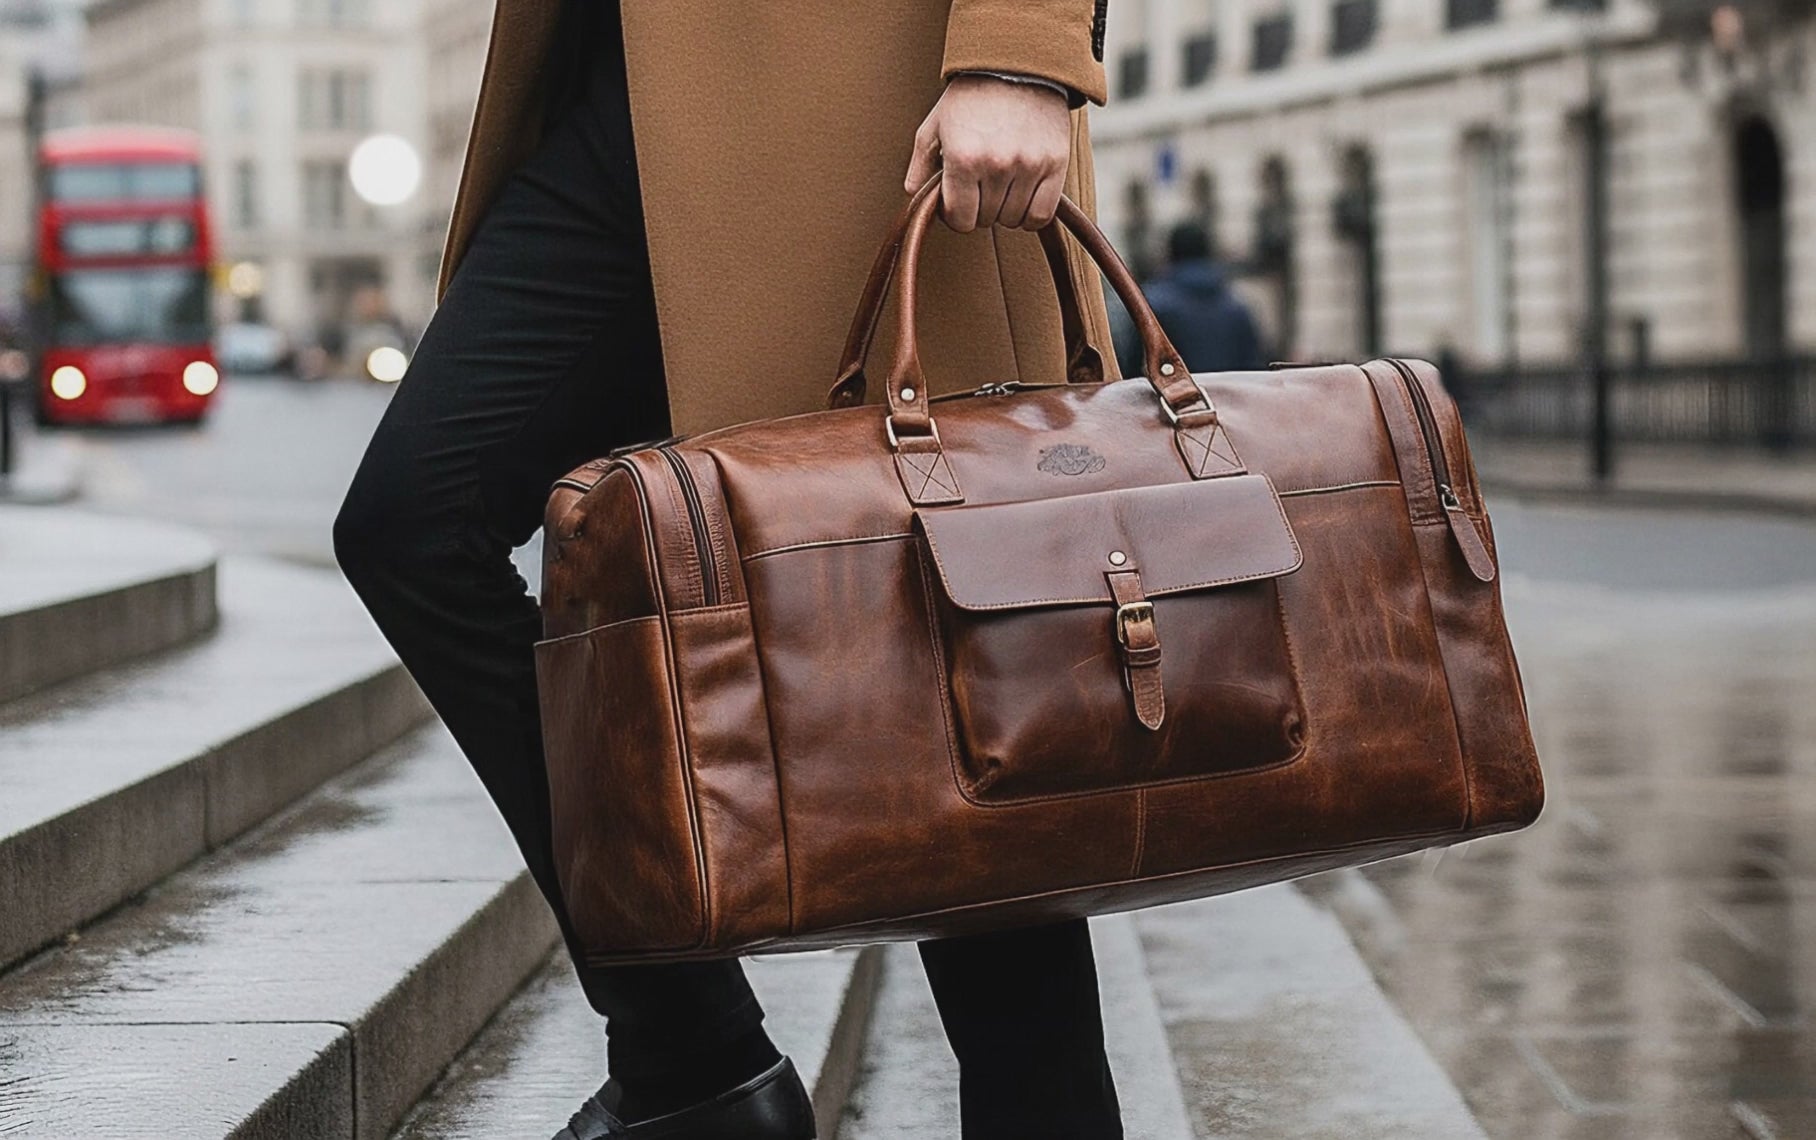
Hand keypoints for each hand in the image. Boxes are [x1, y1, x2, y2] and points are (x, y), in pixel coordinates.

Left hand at [903, 74, 1070, 232]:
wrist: (1017, 65)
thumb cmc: (972, 96)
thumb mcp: (935, 124)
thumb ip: (920, 164)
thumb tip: (914, 194)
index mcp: (963, 158)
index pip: (960, 219)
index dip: (956, 215)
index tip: (959, 201)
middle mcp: (996, 165)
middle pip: (986, 220)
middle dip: (979, 208)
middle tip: (980, 185)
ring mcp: (1028, 166)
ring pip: (1013, 219)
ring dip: (1005, 209)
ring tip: (1001, 184)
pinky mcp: (1055, 164)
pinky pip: (1041, 215)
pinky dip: (1031, 214)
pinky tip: (1023, 197)